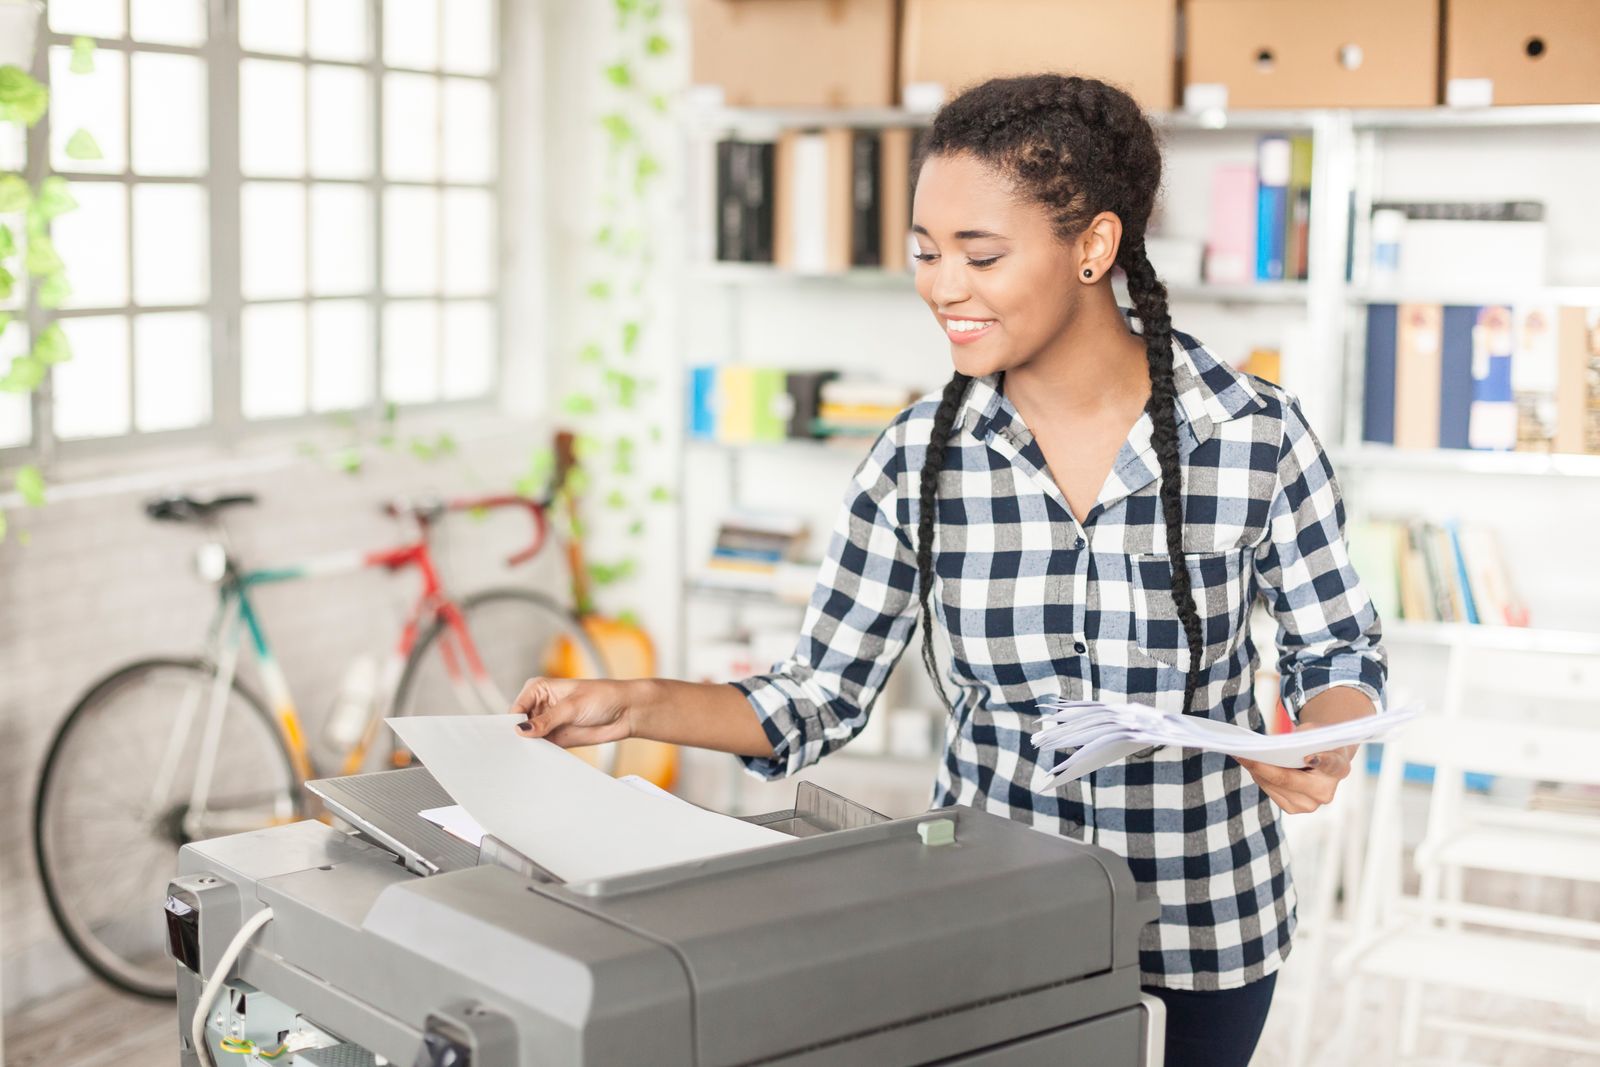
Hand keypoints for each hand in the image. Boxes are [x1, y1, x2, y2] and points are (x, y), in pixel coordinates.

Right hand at [511, 677, 631, 747]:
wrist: (625, 711)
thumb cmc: (602, 696)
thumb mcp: (572, 706)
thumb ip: (547, 720)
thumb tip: (522, 729)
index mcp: (539, 689)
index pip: (516, 707)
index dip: (512, 722)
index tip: (511, 736)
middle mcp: (541, 705)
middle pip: (520, 724)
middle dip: (518, 736)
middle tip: (515, 749)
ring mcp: (548, 723)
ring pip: (529, 738)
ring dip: (528, 746)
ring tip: (527, 755)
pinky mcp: (557, 738)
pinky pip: (542, 747)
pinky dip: (539, 753)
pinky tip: (538, 758)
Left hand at [1235, 724, 1353, 814]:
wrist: (1325, 758)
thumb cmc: (1317, 741)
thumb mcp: (1313, 732)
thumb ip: (1300, 738)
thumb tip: (1270, 748)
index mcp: (1339, 768)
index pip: (1330, 765)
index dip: (1320, 761)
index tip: (1309, 757)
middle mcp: (1326, 791)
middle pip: (1290, 779)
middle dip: (1264, 766)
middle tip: (1245, 754)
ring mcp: (1311, 804)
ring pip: (1276, 787)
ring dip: (1258, 772)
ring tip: (1243, 756)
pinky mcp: (1295, 808)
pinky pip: (1272, 793)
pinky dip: (1261, 778)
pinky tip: (1252, 767)